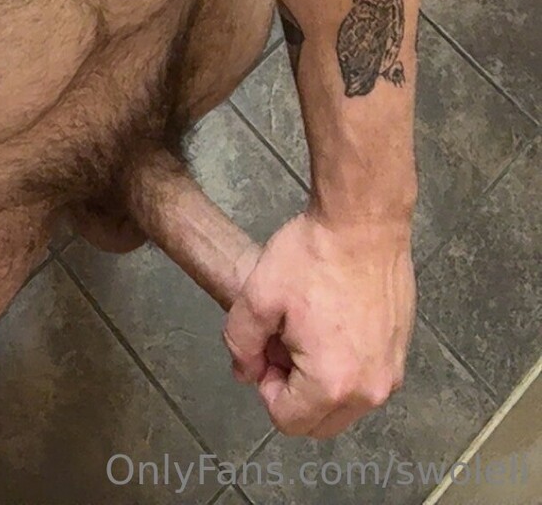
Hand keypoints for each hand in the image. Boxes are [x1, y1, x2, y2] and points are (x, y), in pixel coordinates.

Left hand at [223, 208, 415, 437]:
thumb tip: (246, 372)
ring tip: (308, 328)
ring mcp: (392, 372)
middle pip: (319, 422)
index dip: (266, 387)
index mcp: (332, 384)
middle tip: (283, 341)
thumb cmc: (313, 255)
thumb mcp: (258, 296)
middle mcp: (369, 390)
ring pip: (344, 404)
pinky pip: (365, 379)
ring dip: (320, 381)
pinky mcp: (401, 351)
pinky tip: (333, 320)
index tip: (266, 348)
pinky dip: (346, 366)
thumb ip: (241, 343)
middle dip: (294, 391)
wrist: (364, 221)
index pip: (287, 420)